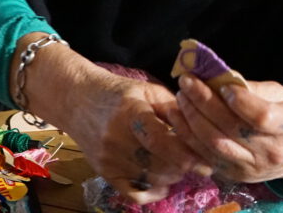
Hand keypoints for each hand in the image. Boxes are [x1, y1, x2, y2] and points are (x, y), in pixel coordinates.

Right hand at [62, 71, 211, 202]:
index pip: (161, 141)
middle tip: (196, 161)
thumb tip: (201, 130)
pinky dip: (153, 193)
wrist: (77, 100)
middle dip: (184, 166)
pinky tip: (162, 185)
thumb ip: (173, 108)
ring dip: (172, 177)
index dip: (186, 154)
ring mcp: (108, 158)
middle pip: (160, 165)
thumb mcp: (147, 89)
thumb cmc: (117, 92)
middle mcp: (116, 138)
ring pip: (151, 180)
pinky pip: (133, 194)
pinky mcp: (104, 172)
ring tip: (179, 165)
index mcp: (130, 112)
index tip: (205, 161)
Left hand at [170, 74, 282, 183]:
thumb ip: (254, 88)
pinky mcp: (234, 176)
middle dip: (203, 103)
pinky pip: (205, 158)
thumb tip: (220, 77)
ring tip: (181, 97)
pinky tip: (178, 119)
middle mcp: (269, 152)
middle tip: (187, 82)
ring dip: (191, 120)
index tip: (223, 85)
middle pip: (230, 129)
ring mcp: (250, 168)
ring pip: (214, 146)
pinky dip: (188, 138)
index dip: (240, 101)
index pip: (262, 117)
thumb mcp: (282, 95)